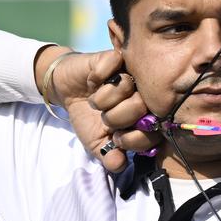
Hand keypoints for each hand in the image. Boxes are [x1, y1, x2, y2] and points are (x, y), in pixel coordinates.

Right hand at [36, 47, 161, 171]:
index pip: (153, 130)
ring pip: (124, 86)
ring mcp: (131, 73)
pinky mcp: (116, 56)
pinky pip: (111, 65)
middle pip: (139, 107)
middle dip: (113, 117)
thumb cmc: (87, 117)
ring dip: (102, 98)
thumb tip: (118, 164)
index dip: (131, 138)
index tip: (115, 138)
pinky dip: (96, 77)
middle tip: (103, 115)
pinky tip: (93, 80)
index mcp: (145, 117)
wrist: (68, 90)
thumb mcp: (96, 143)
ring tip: (96, 96)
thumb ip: (109, 157)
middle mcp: (143, 94)